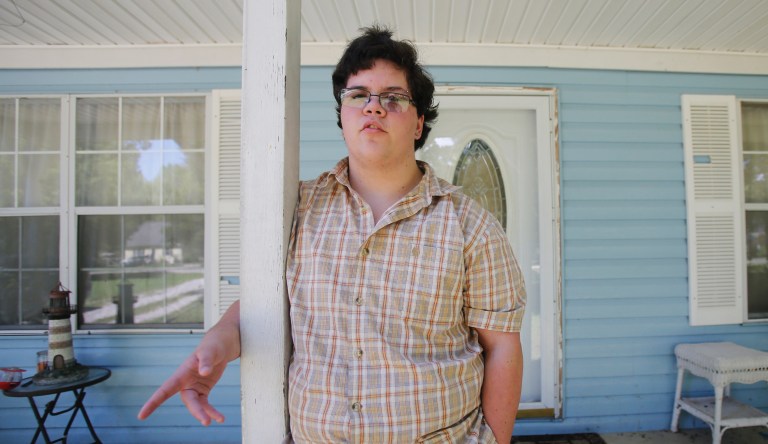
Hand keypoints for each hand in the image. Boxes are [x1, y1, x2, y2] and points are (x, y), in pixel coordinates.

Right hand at [138, 301, 240, 425]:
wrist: (221, 346)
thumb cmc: (212, 346)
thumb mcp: (209, 351)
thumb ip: (206, 361)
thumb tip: (204, 373)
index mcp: (182, 373)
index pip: (165, 389)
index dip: (153, 403)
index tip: (141, 415)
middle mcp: (185, 382)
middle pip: (188, 401)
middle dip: (196, 411)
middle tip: (206, 421)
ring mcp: (194, 387)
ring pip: (197, 405)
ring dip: (205, 413)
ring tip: (218, 419)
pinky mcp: (203, 390)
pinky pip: (205, 404)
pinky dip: (212, 411)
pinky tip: (220, 418)